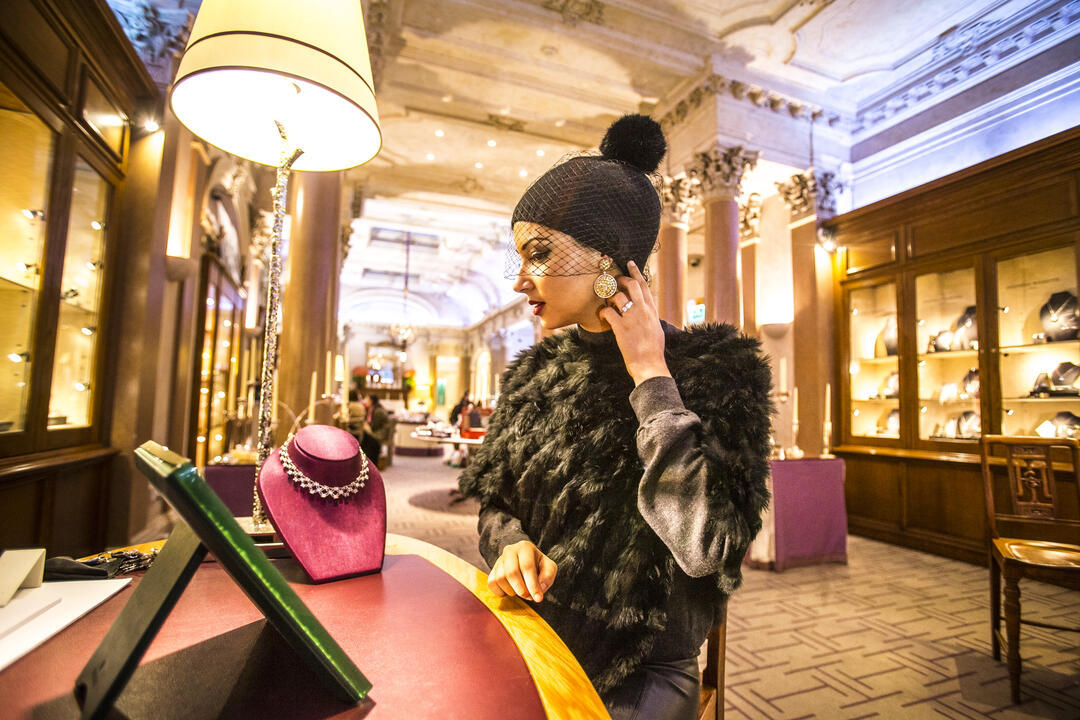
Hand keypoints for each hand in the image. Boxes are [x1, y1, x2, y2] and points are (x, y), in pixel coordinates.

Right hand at [488, 540, 557, 602]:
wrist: (524, 561)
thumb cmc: (538, 565)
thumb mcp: (549, 567)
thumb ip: (548, 577)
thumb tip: (539, 589)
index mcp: (525, 547)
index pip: (527, 567)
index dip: (532, 585)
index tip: (538, 599)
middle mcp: (509, 550)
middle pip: (511, 573)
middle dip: (521, 589)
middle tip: (529, 597)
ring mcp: (499, 560)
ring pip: (500, 579)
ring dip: (512, 591)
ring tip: (521, 590)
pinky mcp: (492, 570)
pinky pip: (492, 584)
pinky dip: (501, 592)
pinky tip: (511, 590)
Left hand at [597, 260, 670, 385]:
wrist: (650, 364)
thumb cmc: (654, 351)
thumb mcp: (657, 330)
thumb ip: (650, 318)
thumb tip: (648, 313)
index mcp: (652, 311)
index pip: (644, 286)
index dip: (636, 273)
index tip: (630, 263)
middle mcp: (643, 311)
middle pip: (631, 285)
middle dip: (621, 279)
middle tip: (614, 280)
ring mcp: (632, 318)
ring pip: (618, 297)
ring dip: (610, 297)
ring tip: (608, 301)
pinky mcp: (621, 328)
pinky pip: (608, 312)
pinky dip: (603, 311)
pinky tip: (603, 315)